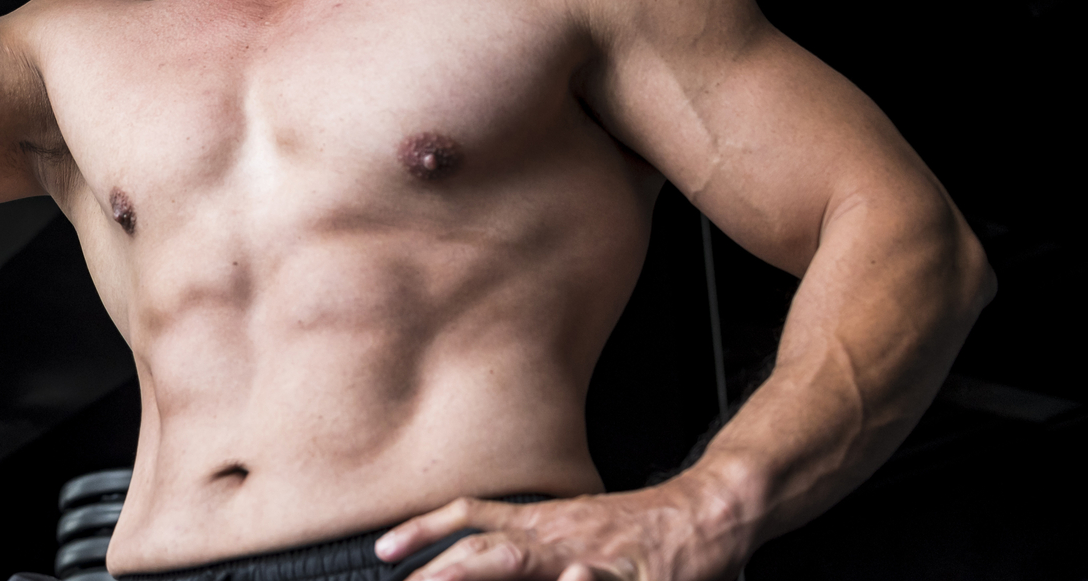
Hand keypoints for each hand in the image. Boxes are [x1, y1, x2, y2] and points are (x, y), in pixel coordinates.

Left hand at [376, 480, 748, 580]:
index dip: (423, 532)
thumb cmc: (636, 530)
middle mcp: (557, 536)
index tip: (382, 550)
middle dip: (438, 572)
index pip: (470, 518)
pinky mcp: (633, 576)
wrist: (705, 513)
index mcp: (543, 523)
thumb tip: (479, 559)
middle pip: (486, 549)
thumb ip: (528, 546)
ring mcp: (591, 556)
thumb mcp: (573, 528)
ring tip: (446, 579)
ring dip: (484, 573)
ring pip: (529, 562)